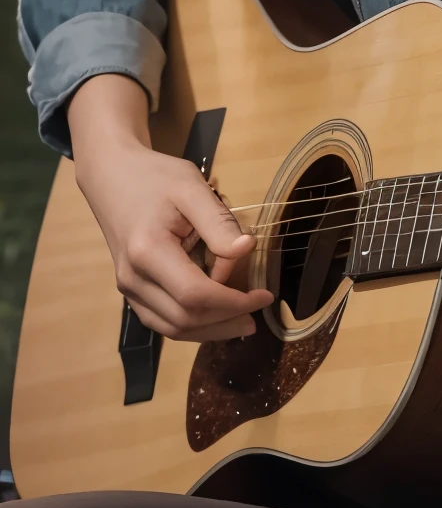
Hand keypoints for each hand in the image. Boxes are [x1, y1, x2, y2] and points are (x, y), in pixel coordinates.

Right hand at [69, 75, 273, 341]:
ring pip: (171, 328)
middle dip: (225, 321)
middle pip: (184, 318)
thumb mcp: (192, 188)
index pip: (195, 295)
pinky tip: (215, 317)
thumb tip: (246, 249)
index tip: (263, 296)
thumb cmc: (155, 178)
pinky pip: (161, 319)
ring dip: (209, 330)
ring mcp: (129, 288)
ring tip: (242, 322)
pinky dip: (191, 324)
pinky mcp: (131, 290)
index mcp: (148, 252)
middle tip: (257, 315)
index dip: (232, 302)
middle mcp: (133, 279)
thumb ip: (218, 222)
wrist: (112, 177)